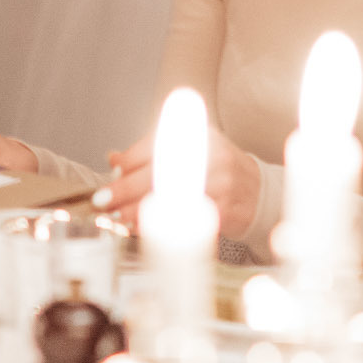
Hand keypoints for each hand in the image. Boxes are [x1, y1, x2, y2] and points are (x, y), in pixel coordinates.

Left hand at [98, 124, 261, 235]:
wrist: (257, 191)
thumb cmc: (214, 169)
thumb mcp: (185, 150)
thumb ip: (149, 152)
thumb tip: (113, 159)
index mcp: (196, 133)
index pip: (155, 145)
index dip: (129, 161)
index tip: (112, 173)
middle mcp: (210, 154)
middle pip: (160, 172)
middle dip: (126, 189)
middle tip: (105, 200)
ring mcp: (220, 182)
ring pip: (170, 198)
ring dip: (140, 211)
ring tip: (119, 217)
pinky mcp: (225, 209)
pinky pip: (185, 219)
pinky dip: (162, 226)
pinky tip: (145, 229)